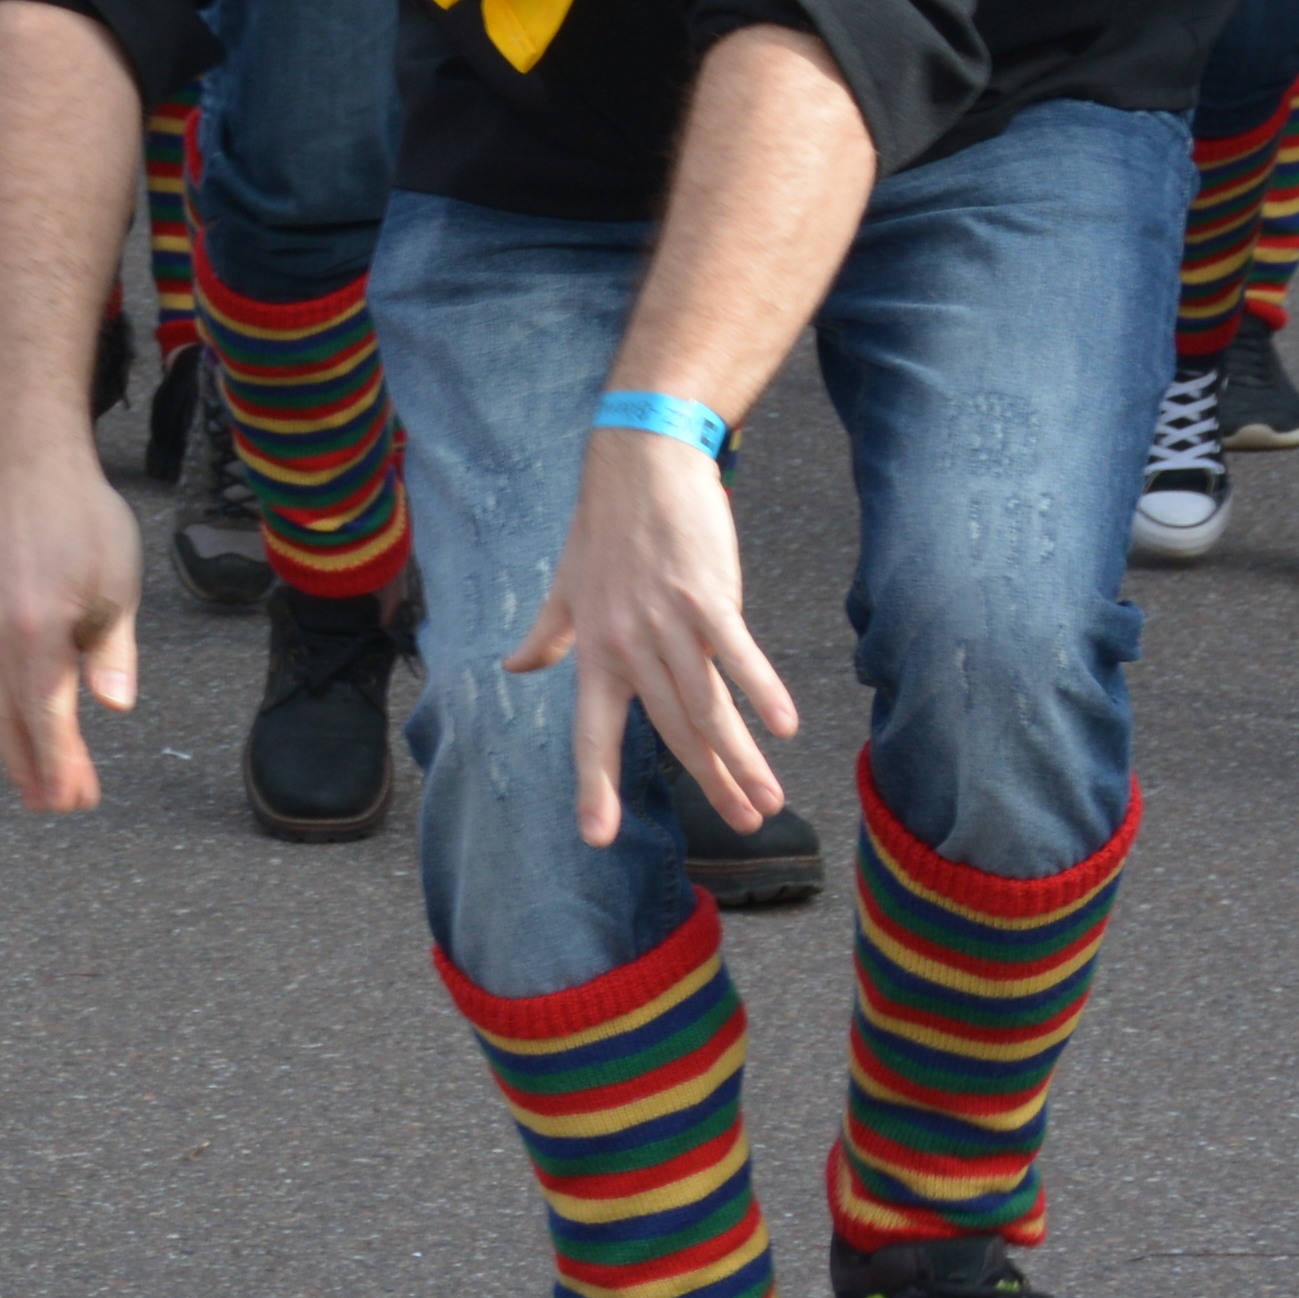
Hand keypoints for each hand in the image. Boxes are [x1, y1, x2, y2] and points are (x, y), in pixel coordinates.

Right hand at [0, 428, 144, 811]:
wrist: (27, 467)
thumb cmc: (82, 519)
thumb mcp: (116, 581)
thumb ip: (111, 649)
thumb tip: (114, 708)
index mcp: (41, 628)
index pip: (50, 716)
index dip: (63, 764)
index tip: (77, 799)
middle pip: (17, 721)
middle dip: (40, 771)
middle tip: (62, 807)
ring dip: (7, 756)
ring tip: (27, 793)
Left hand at [503, 430, 797, 842]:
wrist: (637, 461)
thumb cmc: (605, 525)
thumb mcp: (566, 585)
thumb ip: (546, 633)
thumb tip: (514, 667)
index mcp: (594, 652)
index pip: (591, 732)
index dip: (594, 785)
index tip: (597, 836)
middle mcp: (627, 645)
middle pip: (672, 730)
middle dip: (710, 783)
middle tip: (744, 825)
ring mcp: (667, 620)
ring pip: (706, 705)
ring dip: (740, 758)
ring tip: (768, 799)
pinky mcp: (707, 594)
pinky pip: (736, 653)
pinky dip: (760, 691)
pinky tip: (783, 728)